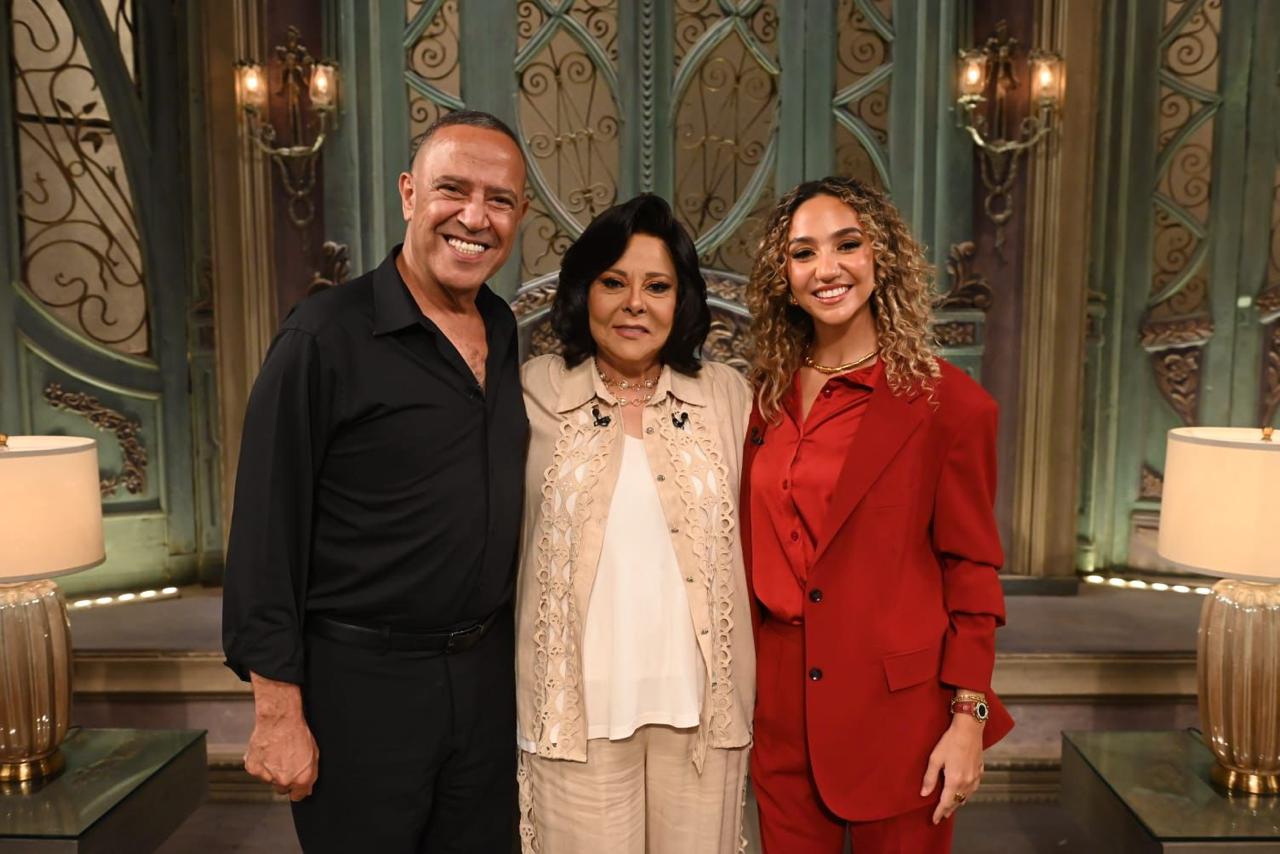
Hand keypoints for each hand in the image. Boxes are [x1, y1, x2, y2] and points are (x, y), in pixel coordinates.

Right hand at [244, 673, 318, 801]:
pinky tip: (267, 751)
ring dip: (271, 771)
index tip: (296, 785)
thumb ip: (310, 774)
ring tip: (276, 753)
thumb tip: (306, 788)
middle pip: (282, 789)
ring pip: (269, 780)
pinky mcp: (253, 769)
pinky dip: (260, 764)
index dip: (297, 789)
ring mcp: (267, 776)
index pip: (298, 796)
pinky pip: (258, 771)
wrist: (280, 719)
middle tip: (285, 762)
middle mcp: (284, 780)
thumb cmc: (298, 732)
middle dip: (284, 779)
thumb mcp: (313, 754)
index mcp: (301, 778)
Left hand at [920, 714, 983, 823]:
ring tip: (951, 806)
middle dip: (948, 809)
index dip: (939, 812)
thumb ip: (930, 778)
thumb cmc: (950, 741)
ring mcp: (975, 777)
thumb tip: (924, 794)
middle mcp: (967, 782)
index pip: (946, 803)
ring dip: (958, 802)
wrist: (969, 728)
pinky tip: (964, 792)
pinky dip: (967, 793)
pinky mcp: (980, 770)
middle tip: (941, 815)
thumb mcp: (935, 758)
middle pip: (957, 801)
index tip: (934, 820)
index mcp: (954, 781)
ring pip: (966, 796)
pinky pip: (973, 788)